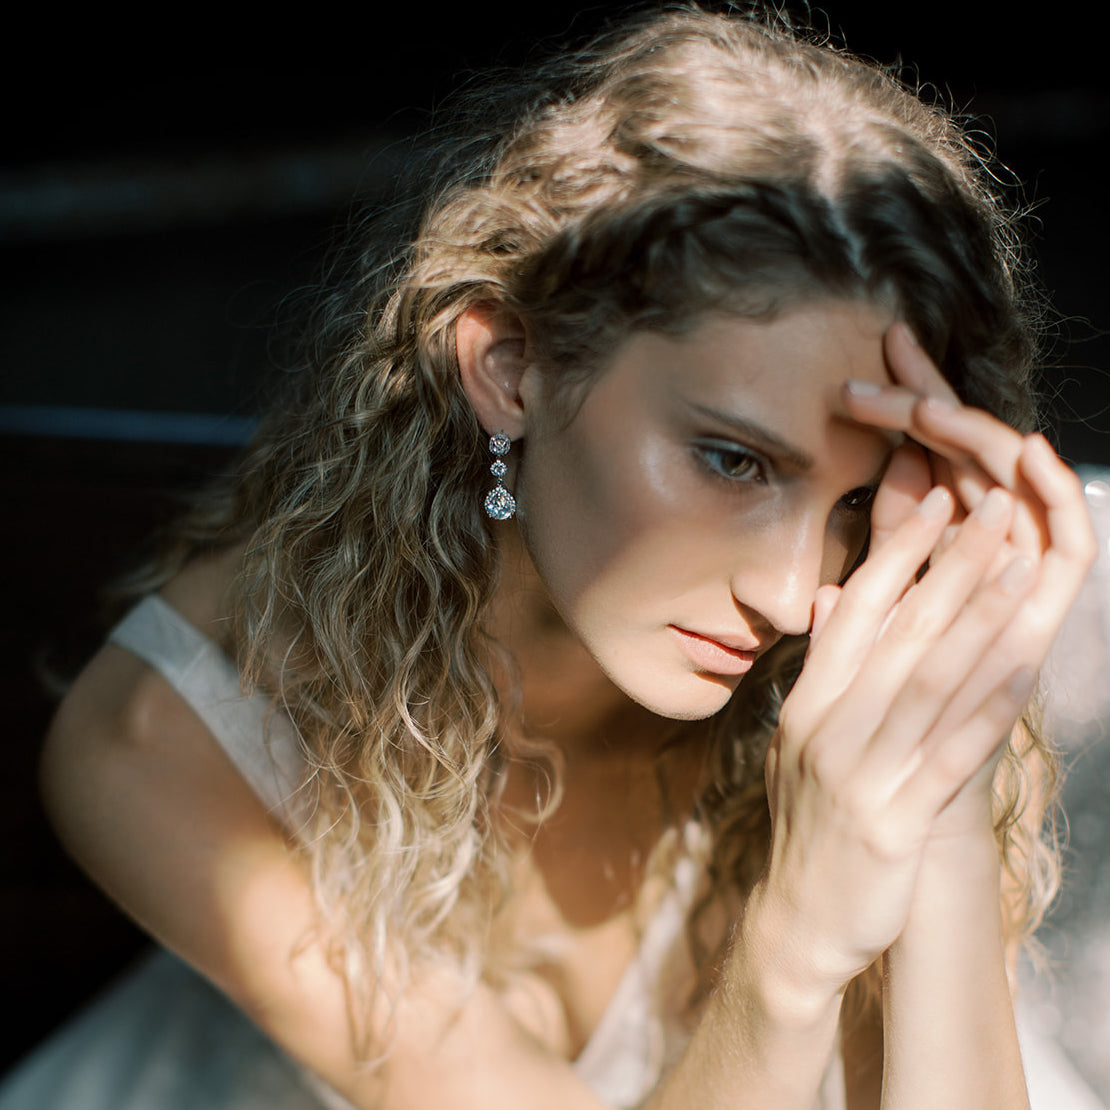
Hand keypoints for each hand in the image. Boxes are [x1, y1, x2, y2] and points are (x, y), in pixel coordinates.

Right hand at [752, 324, 1094, 992]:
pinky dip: (992, 704)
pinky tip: (1028, 665)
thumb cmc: (810, 822)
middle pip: (896, 632)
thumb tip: (836, 598)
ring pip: (928, 681)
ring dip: (978, 617)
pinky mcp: (896, 821)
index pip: (853, 611)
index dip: (897, 553)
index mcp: (808, 702)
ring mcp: (861, 773)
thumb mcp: (801, 739)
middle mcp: (829, 727)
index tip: (937, 501)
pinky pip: (952, 752)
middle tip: (993, 507)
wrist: (798, 920)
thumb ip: (825, 670)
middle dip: (950, 565)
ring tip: (1019, 562)